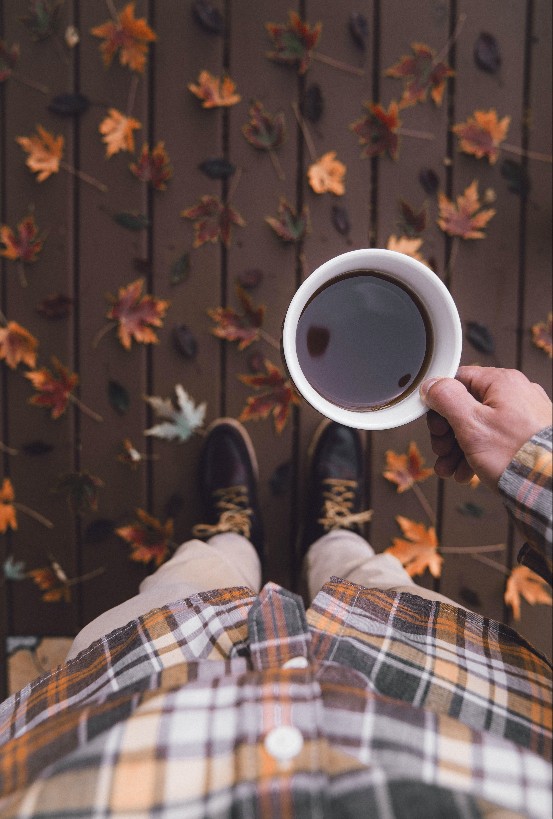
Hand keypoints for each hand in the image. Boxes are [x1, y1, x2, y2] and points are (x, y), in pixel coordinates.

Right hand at [420, 366, 551, 489]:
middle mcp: (515, 393)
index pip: (458, 380)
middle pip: (467, 406)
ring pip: (479, 426)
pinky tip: (466, 473)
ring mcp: (524, 415)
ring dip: (458, 448)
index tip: (434, 425)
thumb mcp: (471, 424)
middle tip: (440, 451)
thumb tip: (431, 383)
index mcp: (501, 382)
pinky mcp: (528, 435)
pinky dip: (477, 454)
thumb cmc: (515, 454)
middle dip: (447, 434)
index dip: (439, 404)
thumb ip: (446, 398)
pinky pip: (495, 439)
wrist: (550, 485)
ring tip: (449, 470)